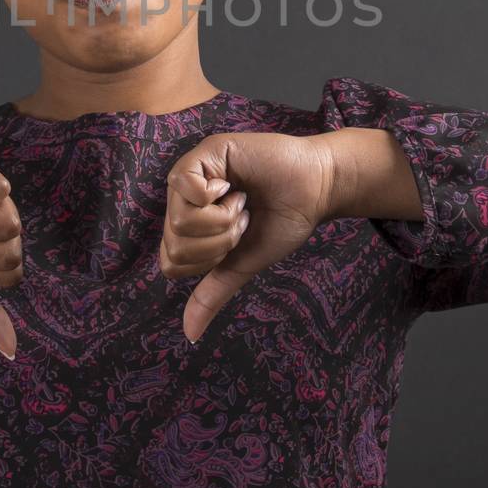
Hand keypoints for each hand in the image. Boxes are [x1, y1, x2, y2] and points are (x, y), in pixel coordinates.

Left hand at [159, 132, 336, 343]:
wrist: (316, 190)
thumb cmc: (281, 221)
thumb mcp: (241, 262)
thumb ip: (213, 292)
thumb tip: (190, 335)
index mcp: (187, 225)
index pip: (172, 263)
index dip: (208, 261)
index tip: (236, 241)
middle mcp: (181, 200)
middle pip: (175, 243)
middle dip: (220, 241)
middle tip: (242, 219)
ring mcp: (189, 175)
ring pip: (181, 220)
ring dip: (223, 219)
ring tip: (241, 201)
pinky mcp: (203, 152)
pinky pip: (186, 186)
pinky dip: (216, 196)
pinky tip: (234, 184)